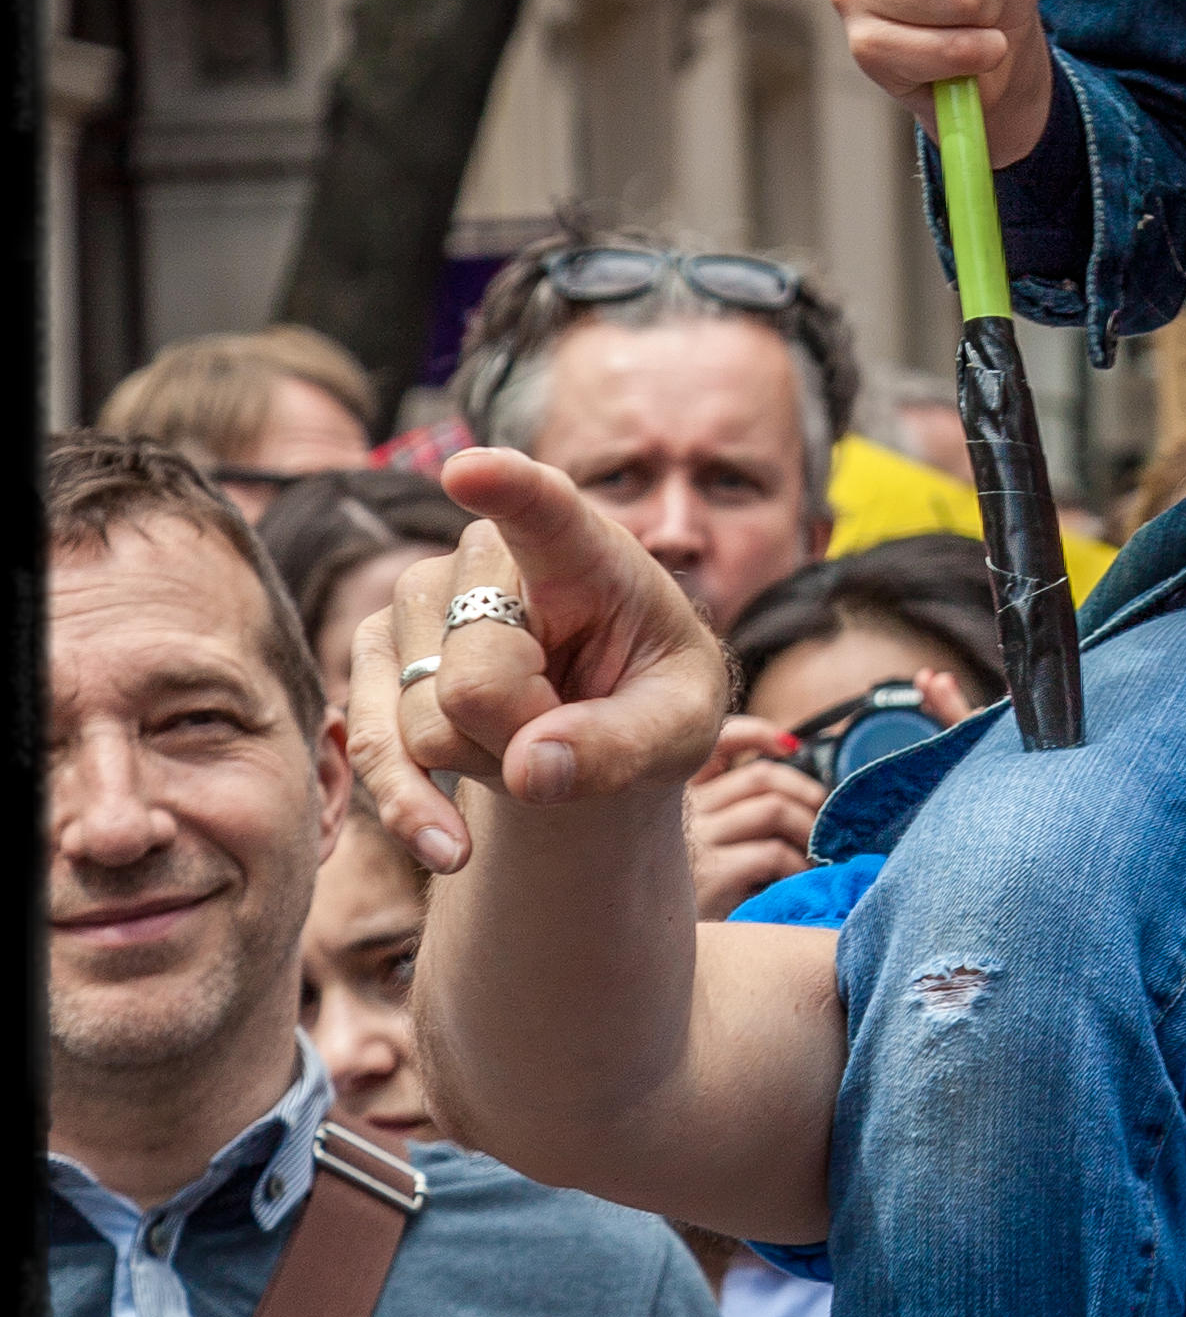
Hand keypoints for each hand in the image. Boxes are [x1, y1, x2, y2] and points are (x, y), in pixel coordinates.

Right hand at [352, 448, 732, 876]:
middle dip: (526, 735)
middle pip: (476, 680)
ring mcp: (417, 601)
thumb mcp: (680, 728)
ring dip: (484, 764)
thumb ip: (623, 746)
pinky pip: (375, 751)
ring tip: (533, 731)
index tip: (469, 471)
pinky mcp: (374, 653)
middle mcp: (483, 557)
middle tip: (573, 721)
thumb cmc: (653, 700)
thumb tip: (528, 771)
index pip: (543, 508)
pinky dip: (414, 810)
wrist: (598, 721)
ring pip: (423, 724)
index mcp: (581, 547)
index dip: (506, 489)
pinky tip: (450, 845)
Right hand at [684, 718, 828, 919]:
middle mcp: (683, 811)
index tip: (791, 745)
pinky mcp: (711, 874)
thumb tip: (795, 794)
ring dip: (809, 828)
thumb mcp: (698, 849)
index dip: (758, 733)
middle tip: (826, 817)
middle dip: (806, 793)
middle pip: (762, 777)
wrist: (653, 949)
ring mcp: (696, 840)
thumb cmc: (689, 900)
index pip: (715, 741)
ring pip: (773, 808)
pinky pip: (773, 853)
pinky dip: (798, 865)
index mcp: (679, 797)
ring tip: (818, 851)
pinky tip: (800, 879)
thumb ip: (730, 815)